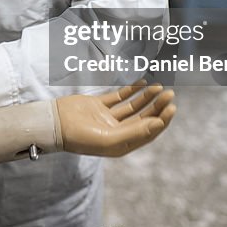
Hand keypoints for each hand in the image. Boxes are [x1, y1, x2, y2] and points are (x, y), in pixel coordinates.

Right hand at [57, 81, 175, 156]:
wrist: (55, 124)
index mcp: (121, 144)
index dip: (162, 120)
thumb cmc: (80, 136)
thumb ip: (135, 132)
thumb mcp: (110, 139)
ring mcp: (107, 118)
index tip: (172, 107)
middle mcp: (116, 132)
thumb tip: (159, 124)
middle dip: (157, 106)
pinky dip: (130, 90)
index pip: (148, 132)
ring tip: (159, 86)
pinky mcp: (98, 106)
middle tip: (170, 94)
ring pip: (133, 107)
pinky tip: (142, 82)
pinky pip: (118, 96)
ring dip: (146, 97)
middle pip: (143, 118)